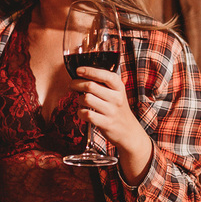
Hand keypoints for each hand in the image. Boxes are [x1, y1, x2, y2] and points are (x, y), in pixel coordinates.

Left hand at [72, 66, 153, 182]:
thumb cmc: (117, 109)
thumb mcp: (116, 93)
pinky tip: (83, 112)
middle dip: (76, 84)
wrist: (128, 131)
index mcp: (119, 87)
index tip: (78, 70)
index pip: (104, 75)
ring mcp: (111, 111)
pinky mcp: (105, 123)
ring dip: (79, 99)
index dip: (89, 71)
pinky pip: (86, 114)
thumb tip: (82, 74)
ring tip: (80, 100)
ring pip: (86, 99)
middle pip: (90, 85)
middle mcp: (116, 98)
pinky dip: (80, 112)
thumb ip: (103, 84)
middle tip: (72, 85)